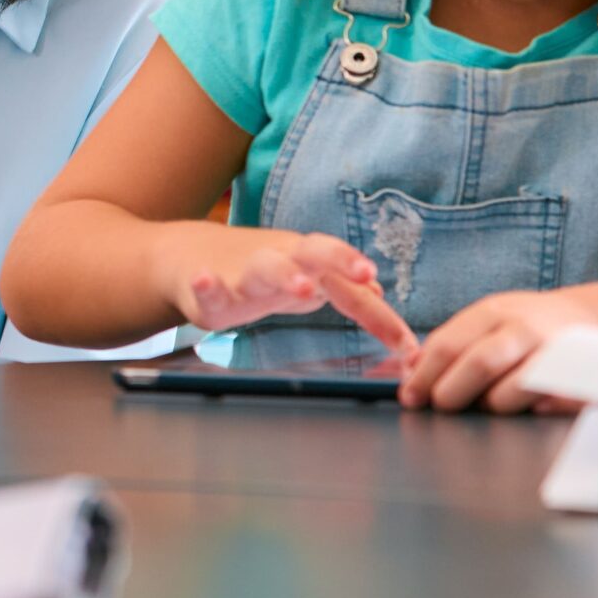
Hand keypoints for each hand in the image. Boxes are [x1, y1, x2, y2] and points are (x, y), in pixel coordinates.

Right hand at [164, 227, 418, 355]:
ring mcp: (244, 272)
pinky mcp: (208, 286)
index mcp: (309, 263)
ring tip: (304, 289)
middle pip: (316, 251)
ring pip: (268, 267)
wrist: (190, 254)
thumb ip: (338, 291)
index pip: (351, 287)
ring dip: (287, 276)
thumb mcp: (302, 279)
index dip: (380, 315)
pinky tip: (203, 280)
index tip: (407, 345)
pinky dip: (205, 283)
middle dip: (341, 259)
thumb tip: (378, 294)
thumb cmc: (255, 271)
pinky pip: (206, 285)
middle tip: (365, 274)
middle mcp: (281, 259)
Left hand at [398, 290, 597, 412]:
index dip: (424, 376)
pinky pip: (561, 399)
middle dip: (452, 393)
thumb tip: (409, 370)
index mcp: (492, 314)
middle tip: (442, 407)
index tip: (409, 398)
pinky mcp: (585, 375)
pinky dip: (543, 408)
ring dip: (494, 405)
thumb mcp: (485, 321)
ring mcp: (556, 351)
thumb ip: (450, 343)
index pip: (448, 346)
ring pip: (516, 387)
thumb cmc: (524, 326)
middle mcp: (524, 329)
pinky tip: (535, 409)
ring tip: (489, 406)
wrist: (591, 317)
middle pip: (480, 364)